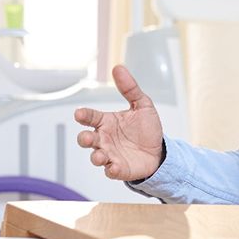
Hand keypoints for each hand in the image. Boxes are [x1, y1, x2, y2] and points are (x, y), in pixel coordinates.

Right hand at [75, 65, 164, 181]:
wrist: (159, 151)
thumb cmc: (146, 129)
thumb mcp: (142, 105)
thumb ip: (130, 88)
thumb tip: (118, 67)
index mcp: (106, 122)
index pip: (90, 117)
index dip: (84, 115)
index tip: (79, 114)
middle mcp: (104, 139)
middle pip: (86, 139)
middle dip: (84, 139)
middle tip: (87, 138)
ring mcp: (110, 155)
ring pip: (96, 157)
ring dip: (96, 157)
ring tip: (100, 156)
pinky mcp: (119, 169)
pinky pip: (111, 171)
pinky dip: (111, 170)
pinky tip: (114, 167)